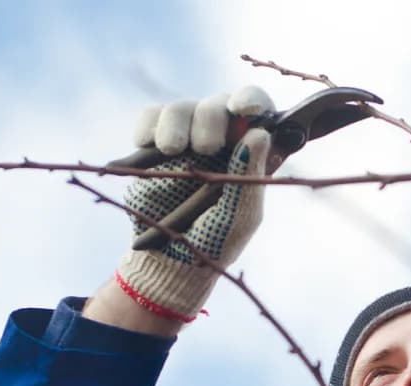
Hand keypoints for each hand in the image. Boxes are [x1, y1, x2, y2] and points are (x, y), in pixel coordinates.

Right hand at [116, 87, 274, 322]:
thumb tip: (258, 134)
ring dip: (177, 123)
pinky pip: (151, 116)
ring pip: (181, 106)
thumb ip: (248, 177)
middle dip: (211, 120)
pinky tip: (153, 147)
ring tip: (172, 150)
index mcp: (250, 153)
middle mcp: (221, 139)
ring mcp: (187, 138)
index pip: (260, 110)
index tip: (243, 109)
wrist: (169, 261)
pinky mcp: (155, 143)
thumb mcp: (239, 216)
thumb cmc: (215, 242)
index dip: (252, 100)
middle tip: (206, 148)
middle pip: (217, 103)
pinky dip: (150, 126)